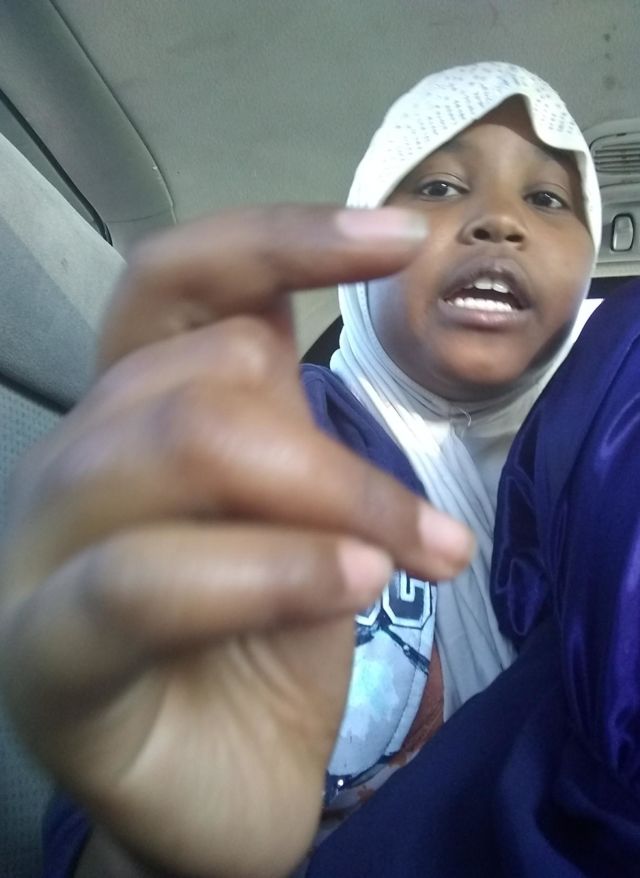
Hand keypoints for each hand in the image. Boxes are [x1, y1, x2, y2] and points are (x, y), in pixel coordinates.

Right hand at [0, 206, 472, 876]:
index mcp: (130, 412)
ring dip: (328, 500)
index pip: (173, 281)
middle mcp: (71, 463)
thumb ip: (297, 422)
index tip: (398, 238)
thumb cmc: (268, 643)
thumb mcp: (304, 514)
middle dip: (338, 453)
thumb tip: (341, 316)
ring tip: (406, 566)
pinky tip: (350, 589)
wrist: (228, 787)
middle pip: (199, 377)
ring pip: (178, 447)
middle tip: (430, 535)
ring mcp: (37, 555)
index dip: (277, 241)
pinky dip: (268, 570)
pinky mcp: (40, 657)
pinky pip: (140, 582)